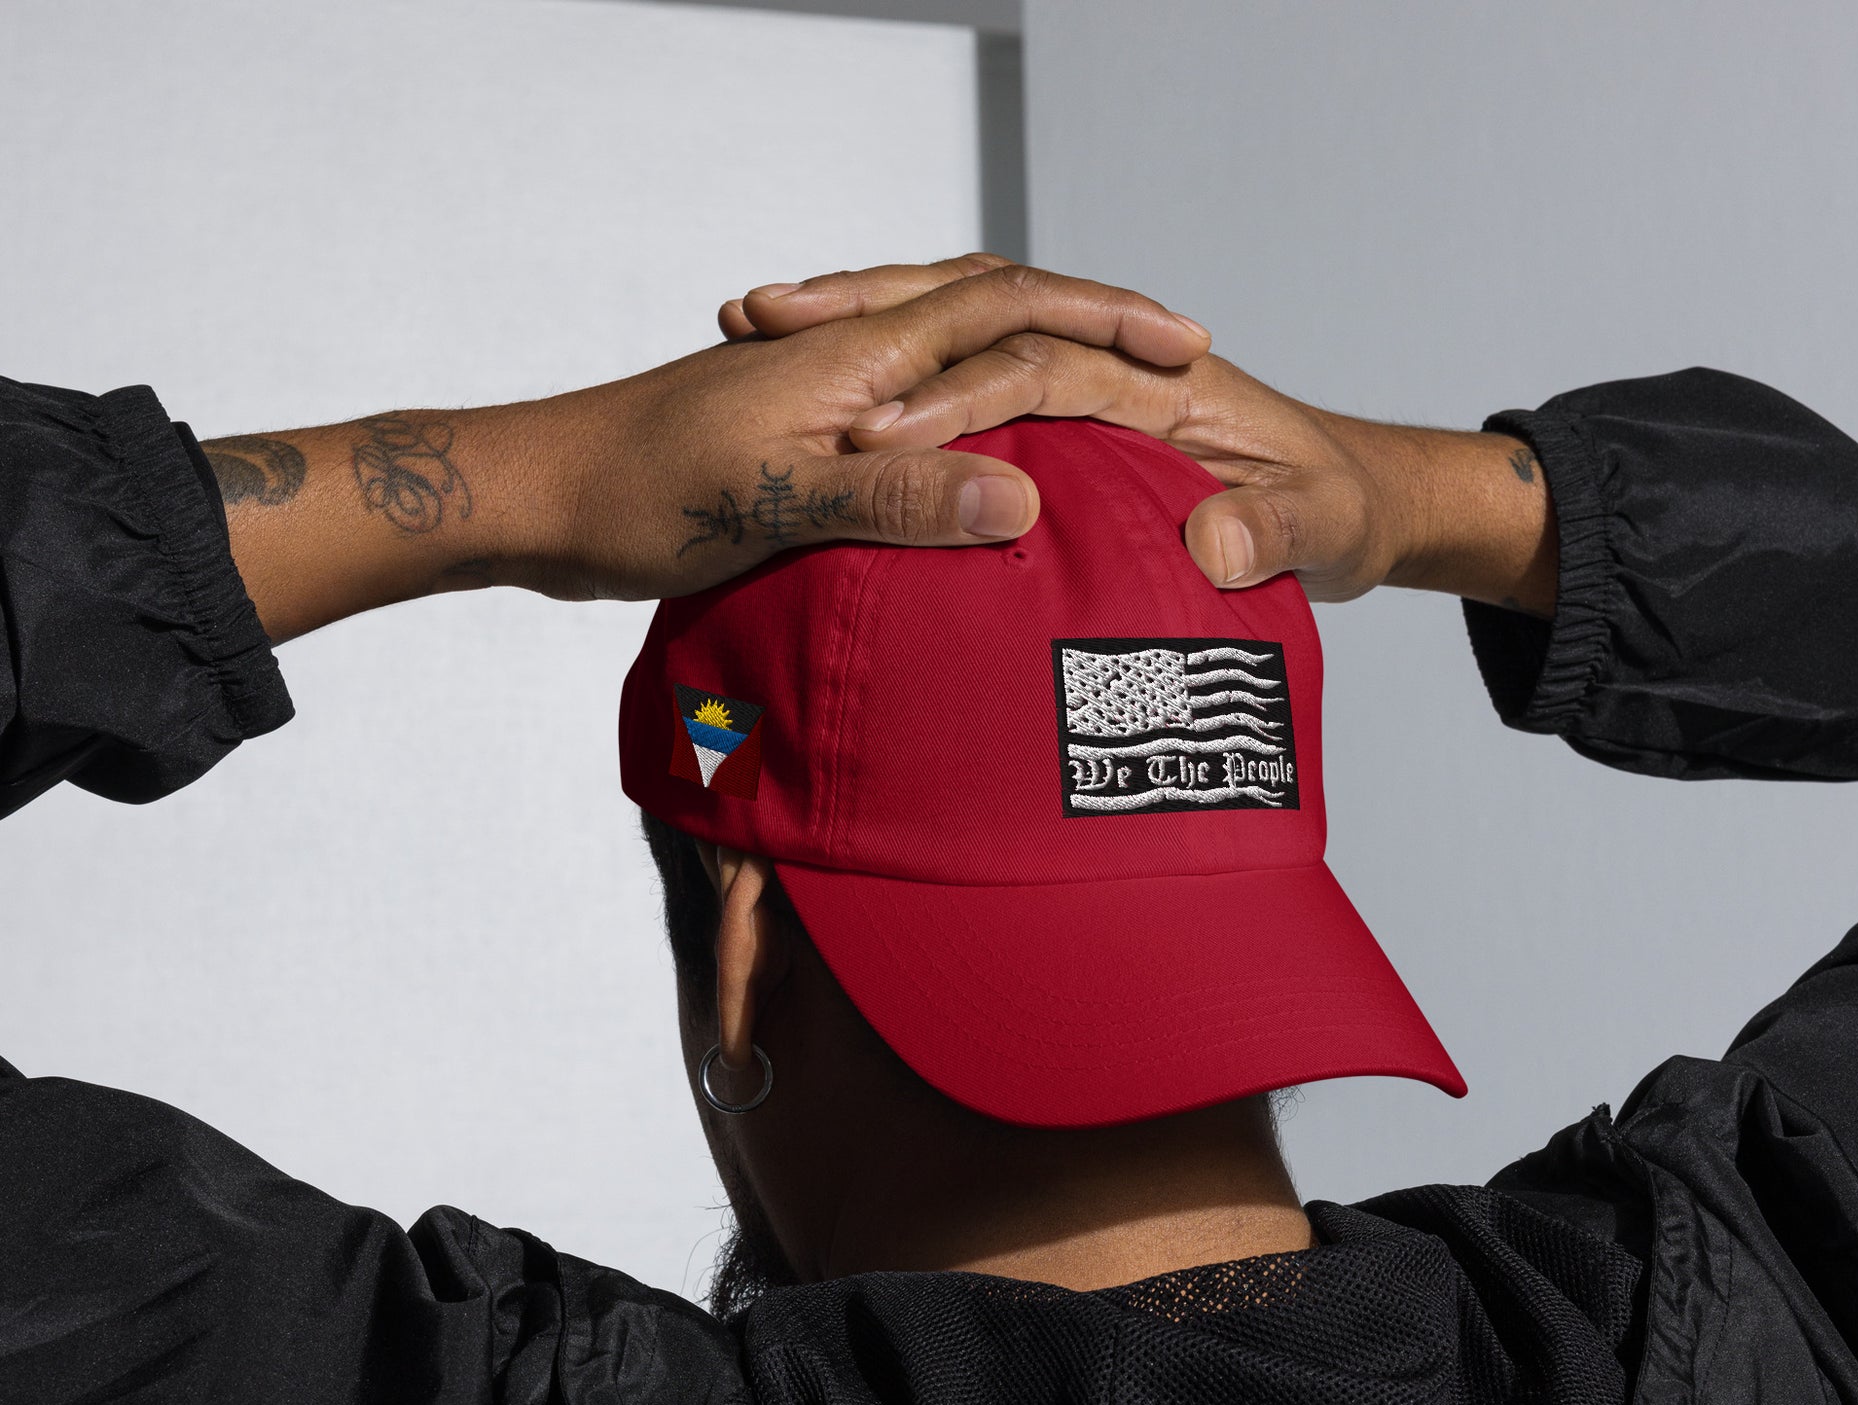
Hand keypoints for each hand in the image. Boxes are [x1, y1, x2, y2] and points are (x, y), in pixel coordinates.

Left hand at [210, 263, 1210, 639]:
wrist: (535, 496)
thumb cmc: (637, 498)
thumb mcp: (775, 506)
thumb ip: (897, 501)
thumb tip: (1021, 501)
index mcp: (858, 361)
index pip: (1008, 309)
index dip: (1102, 321)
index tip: (1184, 348)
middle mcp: (846, 358)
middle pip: (990, 308)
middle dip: (1086, 323)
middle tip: (1167, 355)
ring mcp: (818, 390)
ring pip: (948, 351)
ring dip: (1027, 355)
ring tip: (1097, 388)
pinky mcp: (794, 434)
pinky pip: (908, 405)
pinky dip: (963, 413)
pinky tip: (972, 460)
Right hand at [725, 258, 1556, 611]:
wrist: (1368, 504)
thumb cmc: (1346, 510)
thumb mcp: (1326, 529)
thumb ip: (1276, 534)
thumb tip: (1213, 540)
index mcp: (1169, 385)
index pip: (1041, 367)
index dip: (957, 398)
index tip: (875, 436)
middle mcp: (1117, 373)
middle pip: (976, 324)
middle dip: (872, 323)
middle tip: (763, 325)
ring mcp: (1089, 398)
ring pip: (958, 344)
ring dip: (863, 335)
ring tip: (758, 333)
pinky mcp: (1075, 430)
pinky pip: (971, 394)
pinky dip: (896, 392)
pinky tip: (820, 417)